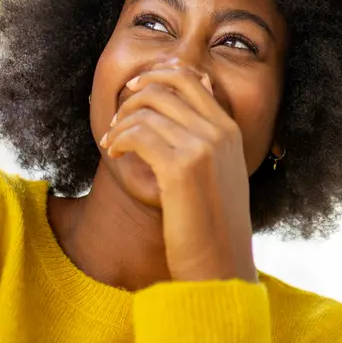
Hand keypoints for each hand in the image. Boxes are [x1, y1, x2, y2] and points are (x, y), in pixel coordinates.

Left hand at [100, 65, 256, 282]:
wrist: (222, 265)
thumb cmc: (214, 225)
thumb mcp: (221, 173)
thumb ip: (209, 139)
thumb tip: (194, 101)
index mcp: (230, 130)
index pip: (188, 78)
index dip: (154, 77)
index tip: (132, 91)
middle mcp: (219, 132)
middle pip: (163, 88)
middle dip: (130, 100)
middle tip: (115, 122)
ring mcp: (203, 148)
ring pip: (146, 110)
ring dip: (120, 124)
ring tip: (111, 144)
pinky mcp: (181, 168)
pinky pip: (138, 134)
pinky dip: (119, 140)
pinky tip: (114, 154)